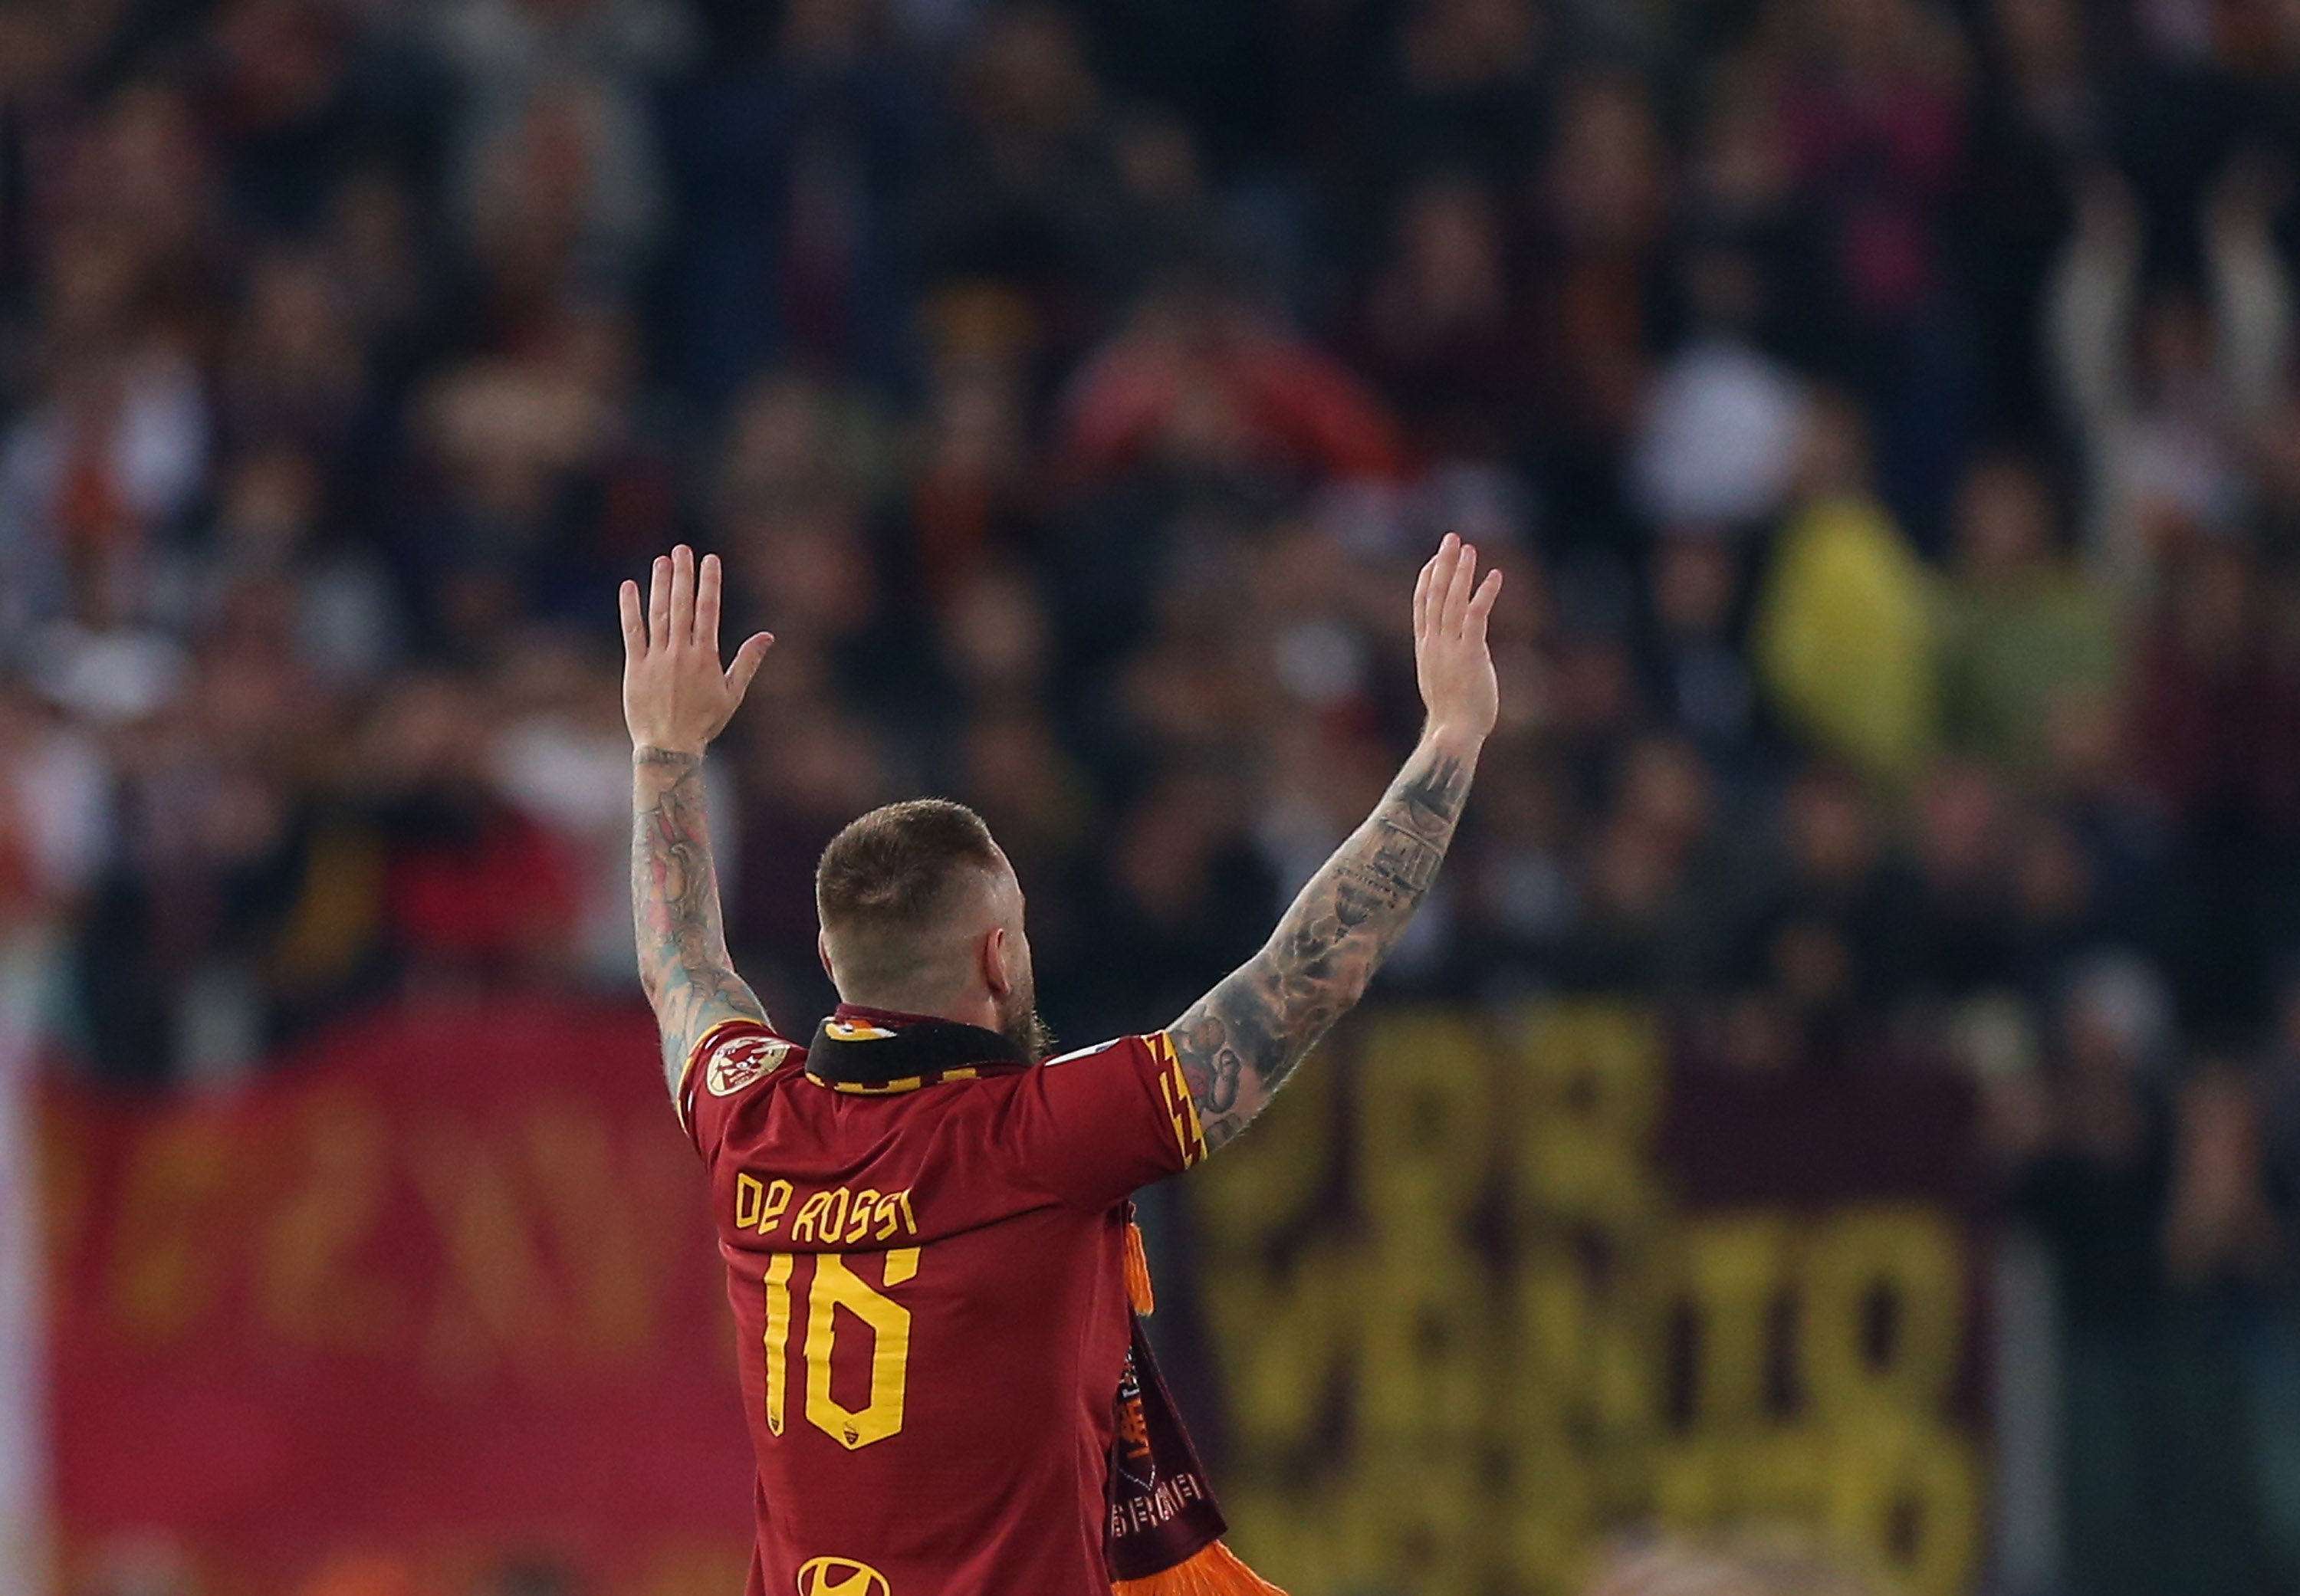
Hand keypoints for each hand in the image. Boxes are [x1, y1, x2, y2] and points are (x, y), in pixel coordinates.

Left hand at [619, 544, 773, 755]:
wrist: (670, 746)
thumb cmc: (705, 722)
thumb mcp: (733, 694)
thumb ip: (748, 661)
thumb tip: (767, 636)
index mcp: (706, 657)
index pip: (709, 611)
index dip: (710, 583)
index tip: (710, 560)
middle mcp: (681, 653)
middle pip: (682, 606)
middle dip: (683, 575)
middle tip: (682, 549)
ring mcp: (657, 658)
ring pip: (659, 614)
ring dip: (660, 585)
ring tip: (662, 561)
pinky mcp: (635, 667)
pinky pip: (632, 632)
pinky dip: (630, 609)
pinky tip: (630, 587)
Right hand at [1412, 532, 1502, 746]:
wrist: (1454, 734)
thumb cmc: (1451, 714)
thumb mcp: (1439, 680)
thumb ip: (1443, 660)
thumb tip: (1448, 654)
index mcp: (1425, 648)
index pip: (1422, 605)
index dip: (1428, 579)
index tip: (1436, 559)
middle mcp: (1434, 643)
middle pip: (1434, 594)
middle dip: (1443, 564)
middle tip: (1451, 537)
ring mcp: (1450, 647)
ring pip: (1451, 600)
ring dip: (1460, 571)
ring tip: (1469, 548)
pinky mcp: (1470, 653)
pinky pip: (1475, 616)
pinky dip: (1484, 593)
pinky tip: (1494, 575)